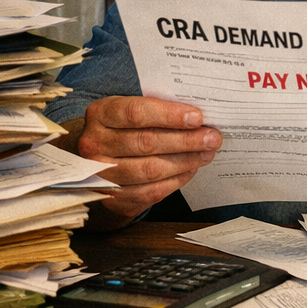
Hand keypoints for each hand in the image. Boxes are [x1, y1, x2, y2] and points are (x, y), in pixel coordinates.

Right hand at [76, 96, 220, 228]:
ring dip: (185, 161)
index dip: (169, 115)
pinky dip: (176, 180)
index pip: (135, 113)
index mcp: (100, 114)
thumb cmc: (125, 130)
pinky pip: (151, 191)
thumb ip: (158, 110)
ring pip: (150, 169)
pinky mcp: (114, 197)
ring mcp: (100, 174)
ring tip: (207, 153)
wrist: (99, 162)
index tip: (197, 117)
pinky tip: (191, 169)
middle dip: (185, 140)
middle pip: (146, 142)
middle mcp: (94, 144)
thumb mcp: (132, 111)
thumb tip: (198, 117)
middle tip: (212, 138)